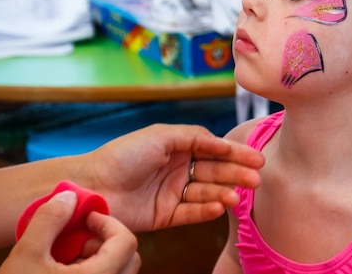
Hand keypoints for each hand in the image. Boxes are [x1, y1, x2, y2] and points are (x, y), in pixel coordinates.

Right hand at [0, 190, 139, 273]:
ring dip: (100, 259)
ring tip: (67, 259)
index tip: (87, 219)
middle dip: (106, 242)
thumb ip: (50, 220)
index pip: (126, 242)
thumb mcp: (26, 254)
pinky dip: (94, 273)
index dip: (108, 223)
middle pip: (129, 259)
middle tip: (79, 239)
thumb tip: (70, 196)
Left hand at [81, 124, 263, 230]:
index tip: (257, 159)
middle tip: (256, 179)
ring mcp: (173, 192)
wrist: (94, 186)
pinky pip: (191, 213)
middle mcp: (179, 169)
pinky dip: (206, 211)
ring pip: (206, 193)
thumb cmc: (123, 155)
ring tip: (237, 196)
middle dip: (236, 174)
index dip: (236, 154)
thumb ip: (195, 136)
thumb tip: (223, 143)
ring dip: (224, 193)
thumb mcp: (161, 135)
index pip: (215, 150)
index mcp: (179, 147)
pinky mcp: (166, 215)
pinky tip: (219, 207)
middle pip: (215, 171)